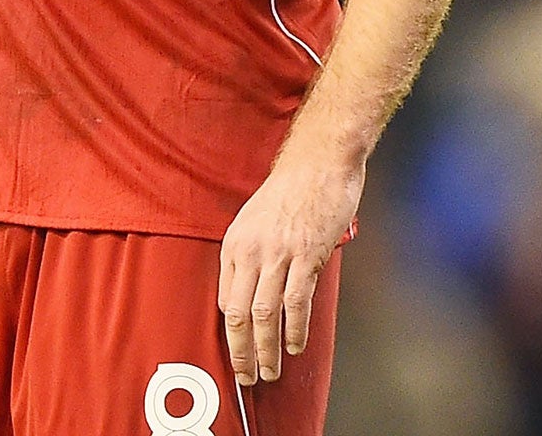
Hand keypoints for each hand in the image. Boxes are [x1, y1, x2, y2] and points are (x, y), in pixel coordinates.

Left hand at [216, 151, 360, 385]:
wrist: (316, 165)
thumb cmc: (287, 193)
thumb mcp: (253, 221)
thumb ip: (249, 256)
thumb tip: (246, 294)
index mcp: (234, 244)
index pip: (225, 298)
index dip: (230, 331)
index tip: (237, 352)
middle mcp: (251, 252)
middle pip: (239, 313)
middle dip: (241, 351)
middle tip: (246, 377)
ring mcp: (279, 255)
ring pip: (266, 314)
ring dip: (267, 349)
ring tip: (270, 372)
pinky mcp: (307, 256)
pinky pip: (297, 301)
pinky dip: (296, 328)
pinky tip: (295, 345)